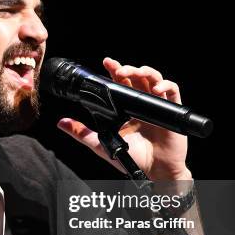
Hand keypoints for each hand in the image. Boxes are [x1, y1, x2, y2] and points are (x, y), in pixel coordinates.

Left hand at [57, 57, 190, 180]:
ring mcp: (158, 106)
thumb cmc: (132, 158)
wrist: (154, 172)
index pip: (121, 83)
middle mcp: (142, 104)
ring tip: (134, 72)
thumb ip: (82, 132)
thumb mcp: (102, 144)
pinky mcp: (172, 111)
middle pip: (137, 78)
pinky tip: (157, 89)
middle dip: (127, 69)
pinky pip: (173, 92)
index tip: (107, 63)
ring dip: (145, 72)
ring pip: (154, 79)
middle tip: (116, 68)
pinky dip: (166, 86)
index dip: (116, 71)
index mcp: (127, 108)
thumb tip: (61, 123)